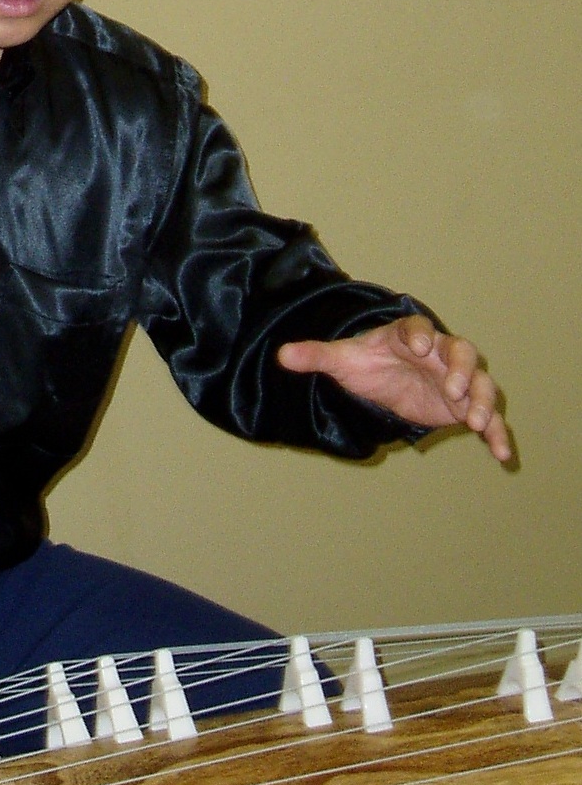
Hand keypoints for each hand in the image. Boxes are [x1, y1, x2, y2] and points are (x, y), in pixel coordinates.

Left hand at [277, 314, 508, 460]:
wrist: (384, 380)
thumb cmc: (366, 363)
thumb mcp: (341, 360)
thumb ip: (315, 356)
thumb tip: (281, 355)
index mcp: (409, 336)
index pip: (418, 328)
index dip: (422, 335)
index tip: (420, 348)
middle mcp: (439, 354)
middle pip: (461, 351)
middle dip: (462, 369)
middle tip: (455, 388)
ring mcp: (456, 379)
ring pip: (482, 383)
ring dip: (484, 401)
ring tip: (479, 423)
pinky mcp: (463, 406)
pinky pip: (488, 418)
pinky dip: (498, 434)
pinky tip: (503, 455)